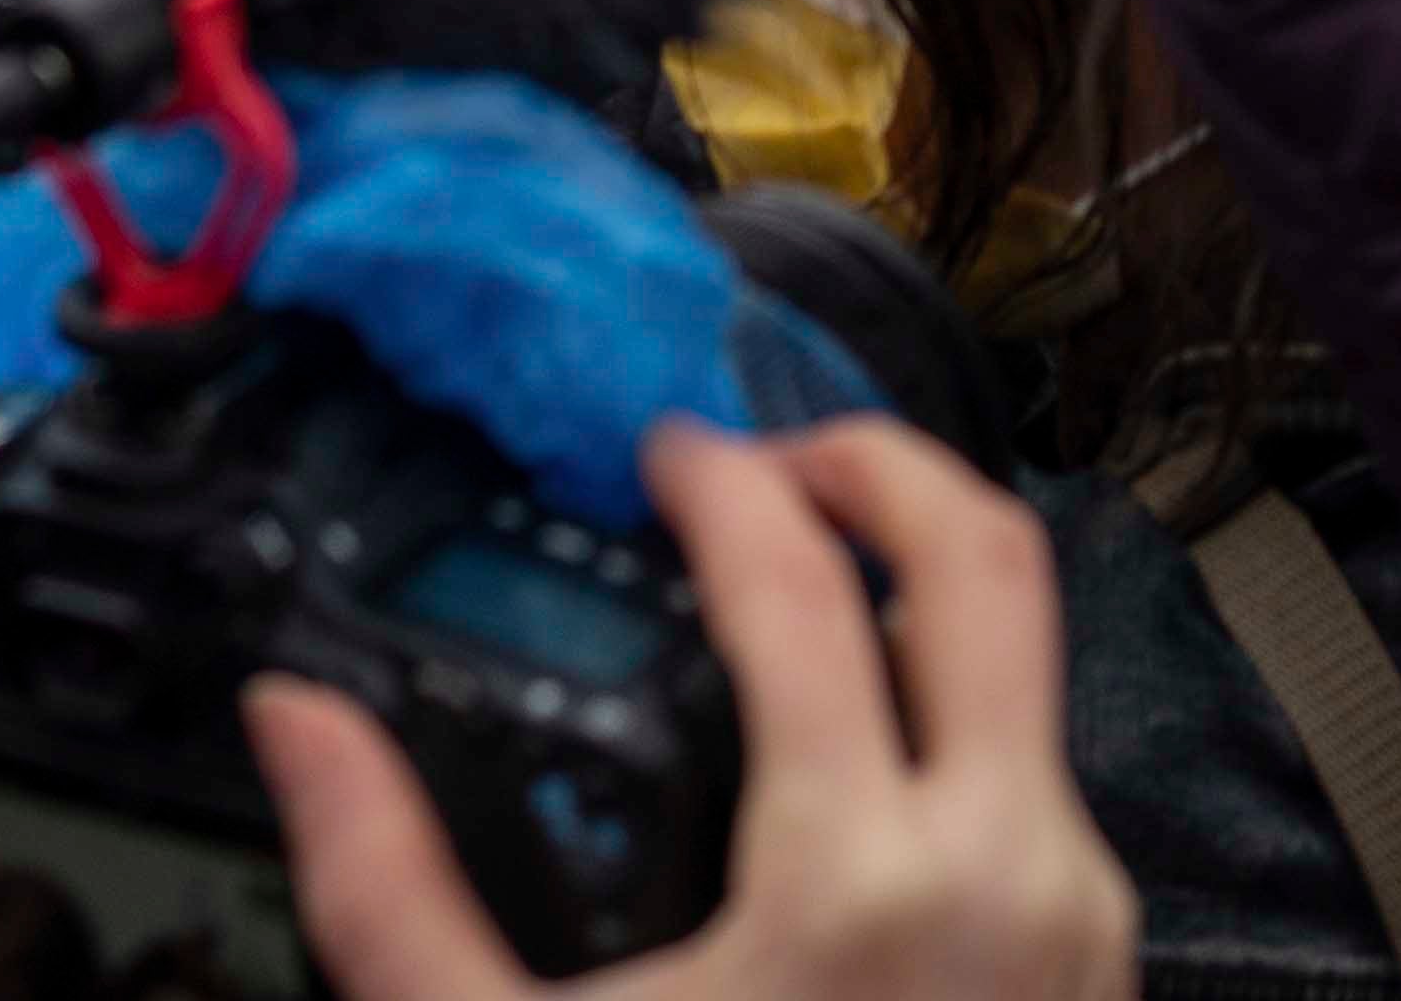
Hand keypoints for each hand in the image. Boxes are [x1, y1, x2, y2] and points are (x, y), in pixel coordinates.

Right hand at [252, 421, 1137, 1000]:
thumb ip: (389, 891)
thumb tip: (301, 727)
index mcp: (862, 879)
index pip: (803, 580)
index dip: (722, 479)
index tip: (661, 452)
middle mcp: (1010, 869)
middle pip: (988, 553)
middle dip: (877, 460)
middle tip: (765, 450)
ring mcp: (1078, 913)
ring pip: (1036, 655)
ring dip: (924, 585)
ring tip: (802, 579)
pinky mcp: (1099, 961)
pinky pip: (1044, 765)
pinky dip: (954, 704)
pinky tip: (853, 738)